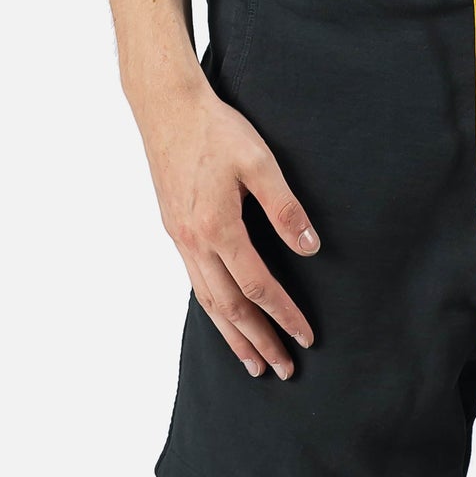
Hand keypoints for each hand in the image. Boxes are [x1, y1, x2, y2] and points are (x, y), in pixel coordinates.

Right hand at [138, 80, 318, 378]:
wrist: (165, 105)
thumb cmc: (214, 128)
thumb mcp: (259, 161)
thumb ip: (285, 207)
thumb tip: (310, 248)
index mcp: (217, 228)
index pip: (258, 286)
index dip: (284, 315)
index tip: (307, 338)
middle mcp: (194, 242)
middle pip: (230, 307)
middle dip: (259, 342)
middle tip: (283, 371)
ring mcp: (181, 240)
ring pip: (208, 302)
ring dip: (232, 337)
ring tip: (253, 365)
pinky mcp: (175, 232)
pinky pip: (196, 284)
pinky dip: (213, 311)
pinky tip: (225, 322)